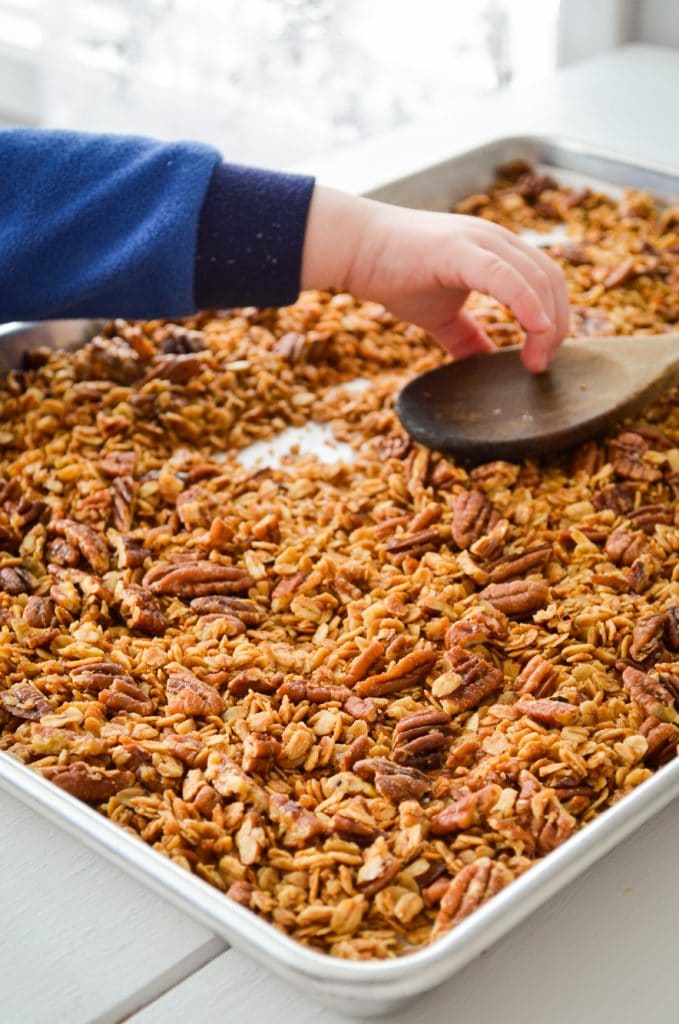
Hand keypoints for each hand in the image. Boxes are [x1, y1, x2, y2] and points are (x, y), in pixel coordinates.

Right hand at [301, 187, 569, 372]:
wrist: (353, 247)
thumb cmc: (391, 274)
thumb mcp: (438, 316)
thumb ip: (465, 338)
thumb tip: (484, 367)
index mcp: (495, 251)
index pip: (546, 281)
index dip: (555, 321)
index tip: (541, 359)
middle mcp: (496, 240)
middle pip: (551, 280)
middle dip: (557, 328)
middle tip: (541, 366)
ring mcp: (480, 241)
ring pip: (536, 279)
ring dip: (546, 324)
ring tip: (535, 360)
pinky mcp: (459, 250)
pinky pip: (506, 276)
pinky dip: (527, 302)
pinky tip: (535, 329)